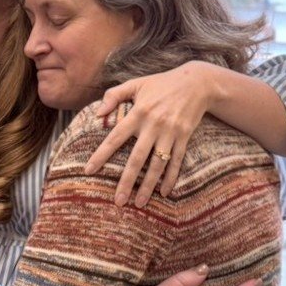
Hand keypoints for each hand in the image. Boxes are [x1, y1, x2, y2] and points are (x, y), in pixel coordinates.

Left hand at [85, 61, 214, 207]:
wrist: (197, 82)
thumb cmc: (161, 83)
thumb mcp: (136, 84)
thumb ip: (114, 95)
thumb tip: (97, 114)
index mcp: (138, 113)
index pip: (115, 137)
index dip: (101, 154)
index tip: (89, 170)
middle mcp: (153, 125)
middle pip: (137, 159)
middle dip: (126, 182)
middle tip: (118, 201)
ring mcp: (170, 133)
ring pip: (157, 165)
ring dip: (148, 186)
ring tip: (139, 204)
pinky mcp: (184, 137)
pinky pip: (176, 162)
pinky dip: (171, 178)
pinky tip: (164, 193)